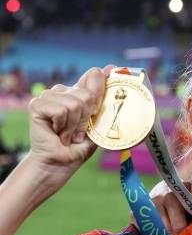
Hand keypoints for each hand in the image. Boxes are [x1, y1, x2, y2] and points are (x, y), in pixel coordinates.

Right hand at [27, 66, 112, 187]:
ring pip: (74, 103)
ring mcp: (49, 96)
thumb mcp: (97, 125)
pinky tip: (57, 133)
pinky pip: (61, 110)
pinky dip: (63, 126)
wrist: (60, 163)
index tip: (111, 77)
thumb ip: (103, 103)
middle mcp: (63, 91)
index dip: (103, 80)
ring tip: (68, 134)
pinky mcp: (37, 104)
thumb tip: (111, 71)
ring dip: (74, 126)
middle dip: (86, 118)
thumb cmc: (79, 146)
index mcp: (78, 94)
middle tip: (78, 132)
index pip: (93, 76)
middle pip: (87, 94)